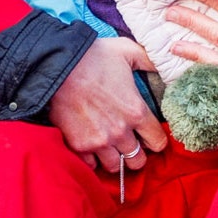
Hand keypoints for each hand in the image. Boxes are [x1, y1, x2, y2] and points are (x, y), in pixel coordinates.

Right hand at [48, 36, 167, 174]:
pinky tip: (91, 146)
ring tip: (109, 147)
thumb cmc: (92, 56)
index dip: (155, 140)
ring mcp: (98, 141)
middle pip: (138, 161)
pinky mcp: (78, 145)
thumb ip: (149, 60)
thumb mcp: (127, 50)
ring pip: (115, 166)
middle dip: (136, 154)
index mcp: (136, 111)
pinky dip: (92, 159)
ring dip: (114, 158)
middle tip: (129, 144)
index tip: (148, 136)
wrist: (56, 65)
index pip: (158, 142)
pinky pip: (91, 165)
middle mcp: (120, 131)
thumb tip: (162, 66)